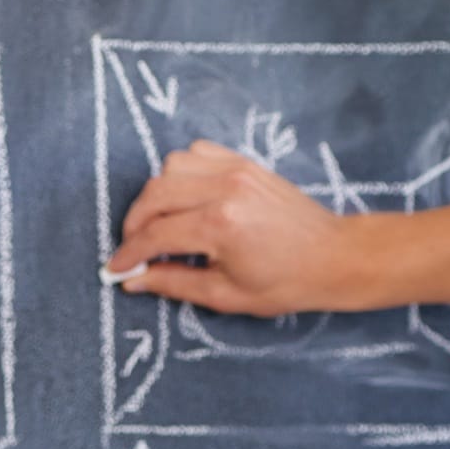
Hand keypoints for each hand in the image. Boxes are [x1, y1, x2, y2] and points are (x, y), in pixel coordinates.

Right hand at [107, 140, 359, 314]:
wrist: (334, 256)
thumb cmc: (285, 282)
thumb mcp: (226, 295)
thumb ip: (174, 283)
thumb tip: (133, 280)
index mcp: (220, 225)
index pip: (155, 235)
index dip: (129, 254)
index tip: (116, 269)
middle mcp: (225, 189)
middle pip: (155, 194)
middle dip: (135, 223)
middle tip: (134, 248)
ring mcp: (236, 170)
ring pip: (171, 166)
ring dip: (156, 195)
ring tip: (160, 224)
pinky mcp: (245, 162)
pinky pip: (197, 153)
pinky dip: (181, 173)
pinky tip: (184, 199)